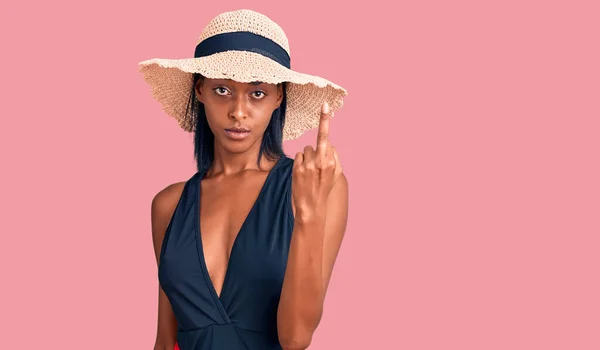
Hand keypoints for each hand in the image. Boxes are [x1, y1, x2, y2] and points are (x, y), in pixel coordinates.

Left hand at [291, 101, 342, 218]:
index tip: (324, 104)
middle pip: (319, 140)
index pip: (328, 137)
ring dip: (308, 157)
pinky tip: (303, 173)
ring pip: (307, 149)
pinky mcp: (297, 168)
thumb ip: (335, 158)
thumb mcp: (336, 175)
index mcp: (332, 162)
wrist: (311, 208)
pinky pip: (299, 155)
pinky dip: (300, 162)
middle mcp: (320, 161)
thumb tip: (330, 145)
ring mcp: (307, 164)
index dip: (325, 120)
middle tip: (325, 105)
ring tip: (310, 171)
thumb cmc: (325, 189)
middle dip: (323, 123)